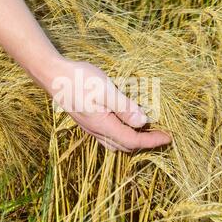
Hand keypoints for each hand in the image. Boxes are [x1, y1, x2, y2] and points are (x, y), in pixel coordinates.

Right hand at [40, 59, 171, 151]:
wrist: (53, 76)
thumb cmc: (79, 79)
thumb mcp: (105, 89)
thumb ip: (124, 107)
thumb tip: (142, 121)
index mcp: (103, 125)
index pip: (133, 140)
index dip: (152, 141)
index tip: (169, 137)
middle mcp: (96, 131)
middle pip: (125, 146)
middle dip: (145, 143)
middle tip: (161, 133)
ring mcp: (91, 127)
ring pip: (116, 143)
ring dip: (133, 141)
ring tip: (147, 131)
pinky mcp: (88, 121)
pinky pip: (108, 136)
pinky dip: (122, 135)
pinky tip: (126, 124)